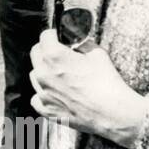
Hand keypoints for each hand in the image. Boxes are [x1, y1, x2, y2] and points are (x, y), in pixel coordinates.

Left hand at [28, 30, 148, 148]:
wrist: (113, 112)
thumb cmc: (107, 83)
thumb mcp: (98, 53)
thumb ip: (82, 45)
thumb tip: (77, 45)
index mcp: (54, 56)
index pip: (44, 36)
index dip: (53, 35)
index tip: (58, 38)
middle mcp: (43, 73)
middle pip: (35, 54)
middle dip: (45, 50)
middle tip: (58, 55)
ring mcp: (43, 93)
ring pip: (35, 76)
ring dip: (44, 72)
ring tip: (60, 76)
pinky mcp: (46, 110)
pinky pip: (36, 98)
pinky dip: (44, 95)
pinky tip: (55, 94)